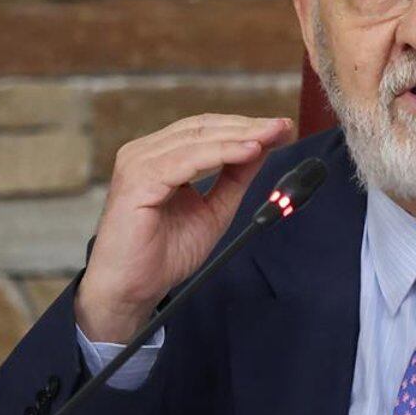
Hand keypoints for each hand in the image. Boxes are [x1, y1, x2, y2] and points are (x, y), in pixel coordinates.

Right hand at [75, 114, 293, 343]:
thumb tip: (262, 149)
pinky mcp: (137, 180)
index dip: (245, 126)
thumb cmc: (164, 254)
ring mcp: (138, 163)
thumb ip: (234, 179)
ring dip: (240, 136)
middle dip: (248, 126)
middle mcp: (144, 153)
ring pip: (198, 139)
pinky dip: (221, 153)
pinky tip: (249, 151)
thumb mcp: (214, 210)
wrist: (132, 288)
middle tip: (283, 127)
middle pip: (203, 128)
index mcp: (159, 157)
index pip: (206, 131)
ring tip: (272, 136)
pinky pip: (187, 160)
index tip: (281, 129)